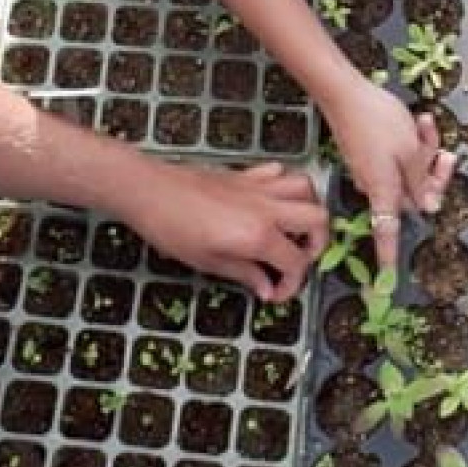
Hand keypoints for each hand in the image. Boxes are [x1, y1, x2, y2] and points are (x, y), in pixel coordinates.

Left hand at [122, 160, 327, 302]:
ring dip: (308, 209)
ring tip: (294, 230)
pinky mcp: (246, 174)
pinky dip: (285, 187)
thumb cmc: (171, 229)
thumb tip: (267, 288)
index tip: (276, 293)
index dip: (291, 284)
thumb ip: (245, 274)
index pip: (296, 262)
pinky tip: (271, 204)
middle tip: (298, 259)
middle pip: (318, 219)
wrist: (149, 190)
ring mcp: (259, 187)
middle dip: (318, 244)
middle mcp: (267, 208)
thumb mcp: (207, 262)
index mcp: (258, 234)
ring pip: (307, 188)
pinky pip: (280, 173)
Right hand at [322, 75, 454, 267]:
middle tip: (445, 153)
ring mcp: (371, 170)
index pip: (387, 233)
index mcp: (385, 190)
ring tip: (425, 125)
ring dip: (424, 151)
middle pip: (413, 194)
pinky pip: (398, 157)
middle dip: (433, 173)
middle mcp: (375, 185)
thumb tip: (428, 207)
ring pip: (410, 171)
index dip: (388, 259)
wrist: (345, 93)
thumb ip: (422, 180)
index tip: (387, 283)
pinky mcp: (369, 155)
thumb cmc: (377, 120)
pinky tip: (416, 122)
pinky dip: (410, 143)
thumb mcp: (410, 150)